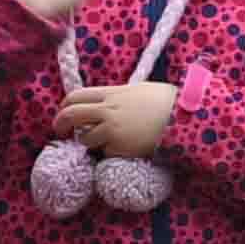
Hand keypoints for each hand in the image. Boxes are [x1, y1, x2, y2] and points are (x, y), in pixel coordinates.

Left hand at [54, 83, 178, 160]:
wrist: (184, 116)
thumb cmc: (169, 101)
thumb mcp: (141, 90)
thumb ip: (121, 96)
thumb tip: (111, 101)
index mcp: (112, 93)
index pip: (76, 96)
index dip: (65, 106)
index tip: (64, 114)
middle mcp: (107, 110)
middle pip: (71, 115)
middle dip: (61, 125)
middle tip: (61, 133)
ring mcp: (112, 129)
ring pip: (85, 138)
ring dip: (89, 142)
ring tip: (102, 143)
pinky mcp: (120, 147)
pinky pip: (105, 152)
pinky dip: (110, 152)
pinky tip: (124, 149)